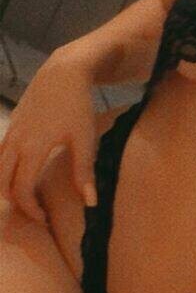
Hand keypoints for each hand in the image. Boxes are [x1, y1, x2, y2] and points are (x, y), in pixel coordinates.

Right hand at [0, 53, 98, 222]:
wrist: (64, 72)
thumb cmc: (77, 105)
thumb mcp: (85, 139)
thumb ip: (84, 172)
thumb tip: (91, 204)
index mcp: (32, 148)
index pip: (22, 190)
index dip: (31, 210)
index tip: (45, 220)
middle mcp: (15, 142)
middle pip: (2, 182)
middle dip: (15, 203)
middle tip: (33, 213)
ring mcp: (11, 131)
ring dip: (5, 185)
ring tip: (24, 197)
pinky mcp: (12, 123)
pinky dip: (4, 168)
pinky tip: (19, 173)